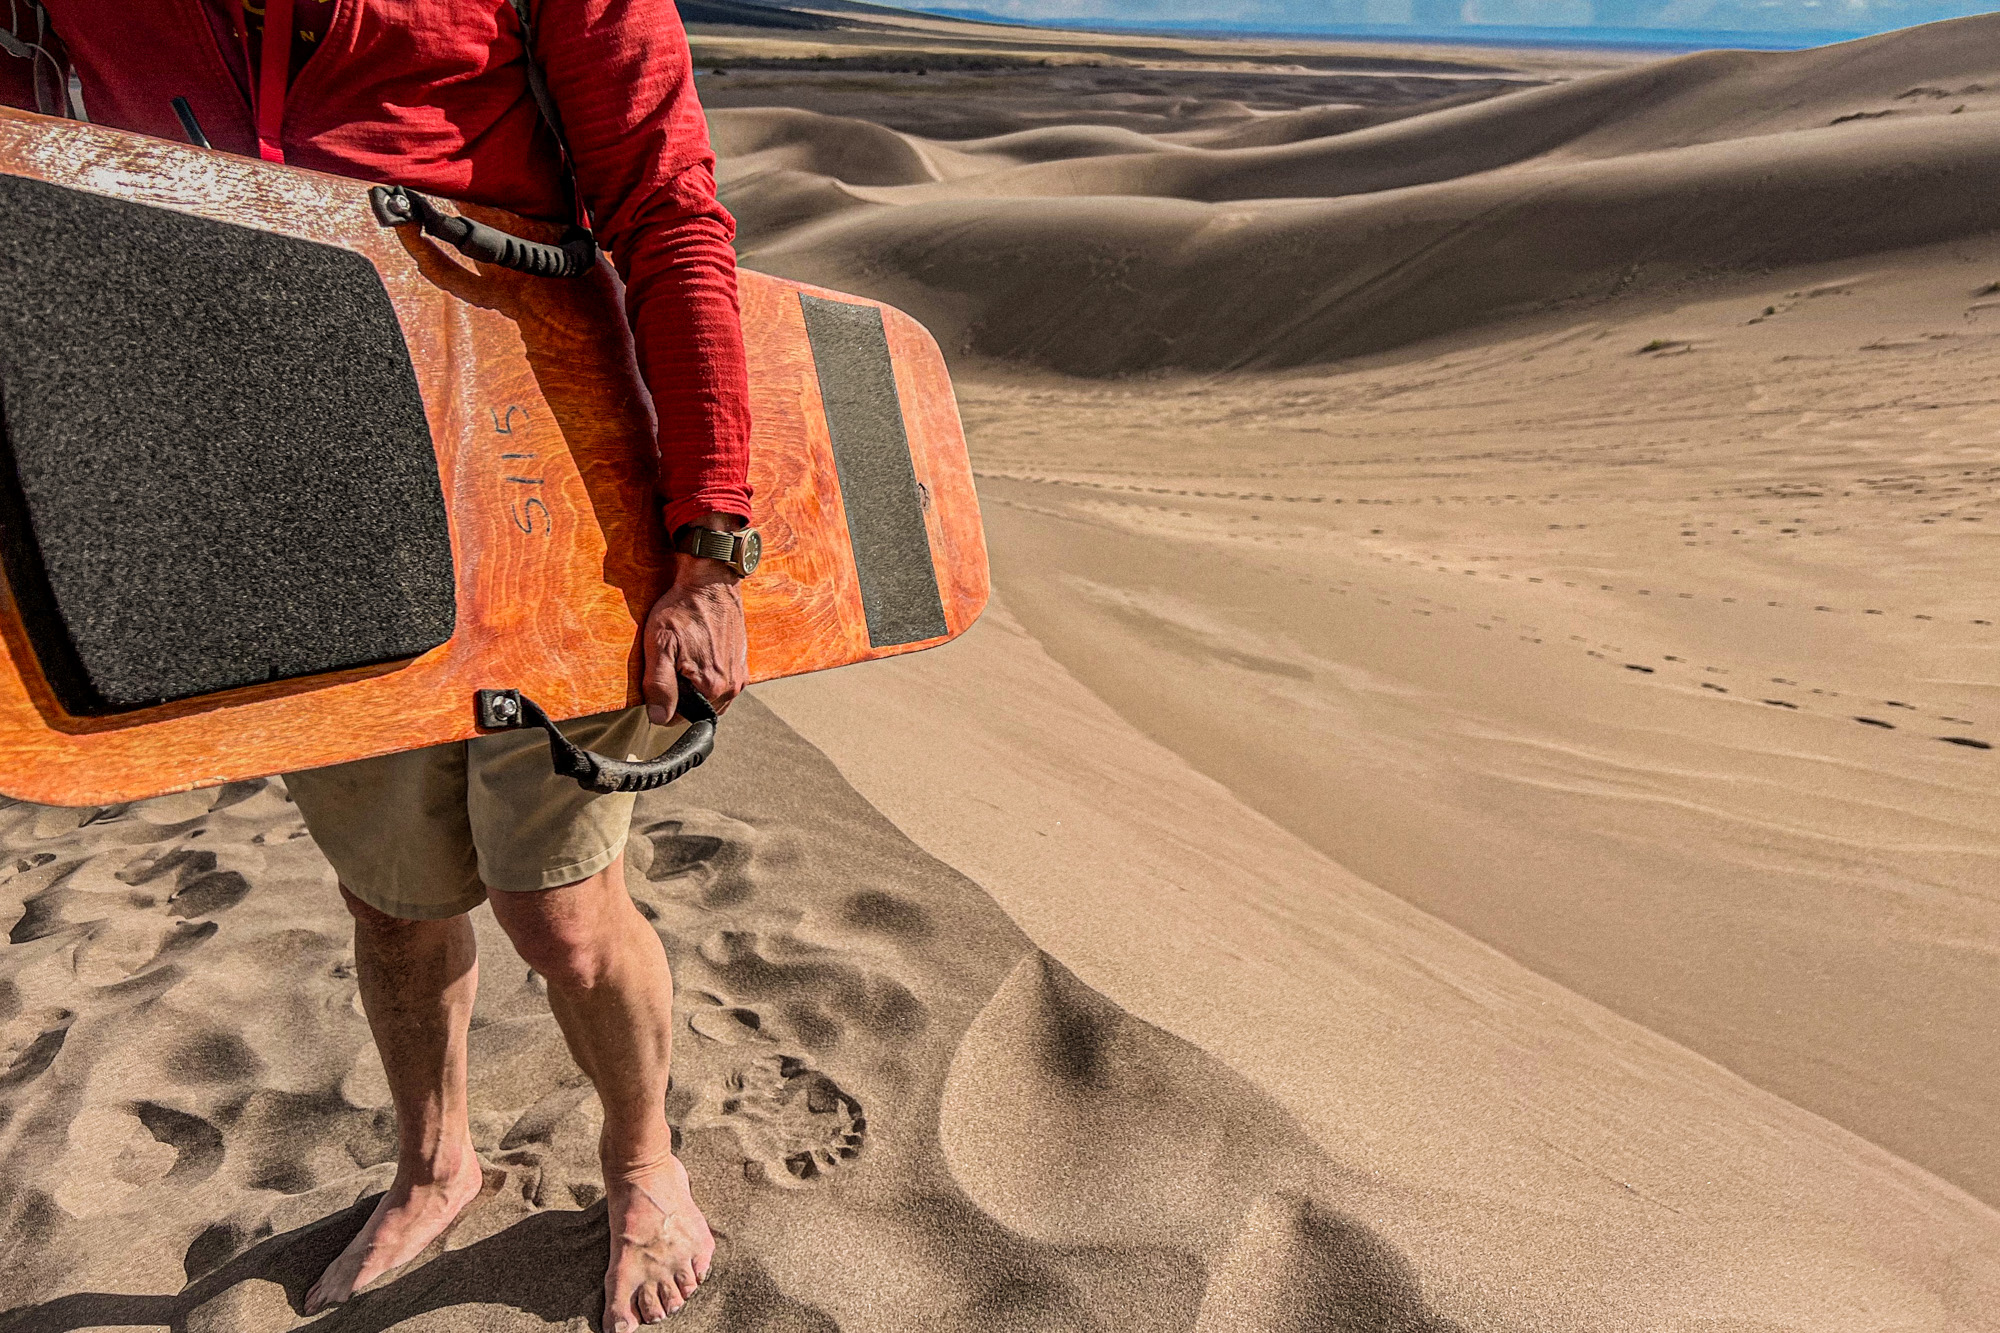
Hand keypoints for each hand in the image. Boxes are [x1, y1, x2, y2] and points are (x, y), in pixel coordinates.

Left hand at [642, 533, 747, 725]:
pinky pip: (721, 682)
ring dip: (694, 684)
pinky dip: (707, 674)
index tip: (660, 672)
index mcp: (713, 688)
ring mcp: (739, 676)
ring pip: (709, 696)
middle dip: (680, 692)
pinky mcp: (742, 664)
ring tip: (685, 655)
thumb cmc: (683, 609)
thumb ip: (659, 685)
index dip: (662, 700)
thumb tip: (659, 718)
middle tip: (672, 660)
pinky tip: (698, 652)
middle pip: (696, 708)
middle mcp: (732, 687)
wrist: (711, 582)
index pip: (679, 717)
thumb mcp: (661, 645)